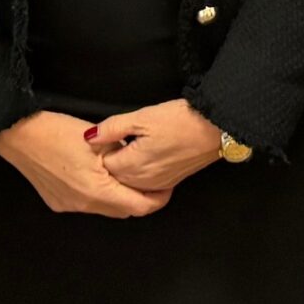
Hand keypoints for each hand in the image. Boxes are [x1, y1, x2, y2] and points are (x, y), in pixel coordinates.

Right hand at [0, 111, 169, 217]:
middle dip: (138, 198)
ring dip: (116, 195)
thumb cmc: (55, 131)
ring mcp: (68, 206)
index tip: (165, 187)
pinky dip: (97, 193)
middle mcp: (82, 205)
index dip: (157, 199)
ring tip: (121, 172)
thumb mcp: (98, 139)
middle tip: (148, 178)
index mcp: (96, 191)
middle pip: (122, 210)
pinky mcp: (56, 202)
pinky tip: (94, 173)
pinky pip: (85, 203)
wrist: (18, 134)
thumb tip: (137, 160)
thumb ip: (122, 154)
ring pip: (104, 207)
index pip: (138, 207)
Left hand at [85, 99, 224, 193]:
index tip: (104, 138)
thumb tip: (89, 137)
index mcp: (132, 165)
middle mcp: (142, 181)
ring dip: (123, 170)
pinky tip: (142, 159)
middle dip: (109, 163)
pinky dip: (138, 176)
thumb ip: (112, 128)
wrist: (213, 129)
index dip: (100, 151)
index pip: (103, 166)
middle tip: (113, 142)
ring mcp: (156, 185)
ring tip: (128, 149)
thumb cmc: (179, 120)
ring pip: (128, 184)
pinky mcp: (168, 184)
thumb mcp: (142, 117)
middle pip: (114, 178)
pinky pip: (144, 186)